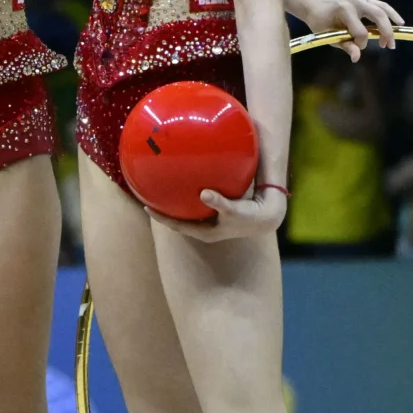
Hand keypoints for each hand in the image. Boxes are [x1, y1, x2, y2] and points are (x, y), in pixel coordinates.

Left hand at [156, 183, 287, 242]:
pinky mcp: (216, 212)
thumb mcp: (235, 210)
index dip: (161, 218)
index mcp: (205, 232)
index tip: (145, 206)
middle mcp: (205, 228)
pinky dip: (189, 195)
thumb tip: (203, 193)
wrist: (268, 216)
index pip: (177, 226)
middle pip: (178, 219)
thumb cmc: (251, 215)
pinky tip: (186, 179)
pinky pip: (197, 203)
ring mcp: (210, 221)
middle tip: (147, 196)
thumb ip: (219, 202)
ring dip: (175, 202)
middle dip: (163, 210)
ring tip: (161, 187)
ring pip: (187, 211)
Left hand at [307, 0, 404, 60]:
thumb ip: (345, 46)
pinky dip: (391, 13)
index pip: (360, 31)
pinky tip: (399, 22)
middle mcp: (354, 2)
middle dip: (385, 32)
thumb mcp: (328, 37)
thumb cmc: (320, 23)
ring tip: (398, 33)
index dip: (360, 43)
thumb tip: (357, 58)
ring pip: (382, 8)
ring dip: (391, 22)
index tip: (355, 47)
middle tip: (389, 46)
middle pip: (377, 16)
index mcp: (344, 11)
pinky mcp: (364, 0)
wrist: (315, 6)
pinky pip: (380, 5)